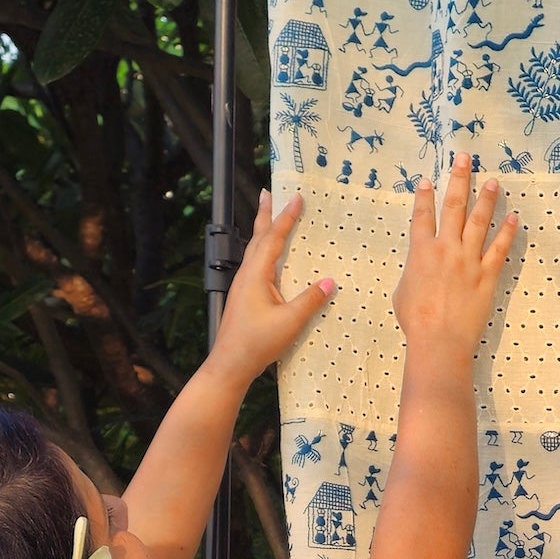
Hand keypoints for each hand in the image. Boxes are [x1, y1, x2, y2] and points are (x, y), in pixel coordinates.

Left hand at [206, 191, 335, 389]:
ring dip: (263, 230)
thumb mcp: (289, 322)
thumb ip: (309, 301)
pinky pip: (256, 264)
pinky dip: (264, 250)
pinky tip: (270, 258)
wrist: (229, 365)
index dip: (286, 218)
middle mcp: (246, 275)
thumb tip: (330, 282)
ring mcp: (243, 286)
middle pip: (257, 237)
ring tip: (270, 217)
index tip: (297, 198)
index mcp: (256, 275)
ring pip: (254, 250)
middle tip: (269, 193)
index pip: (272, 239)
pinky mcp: (244, 297)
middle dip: (265, 214)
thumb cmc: (256, 343)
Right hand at [395, 154, 515, 365]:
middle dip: (459, 180)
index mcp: (420, 251)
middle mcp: (445, 248)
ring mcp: (468, 260)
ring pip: (478, 221)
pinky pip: (499, 249)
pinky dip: (507, 232)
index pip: (421, 216)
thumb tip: (420, 267)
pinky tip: (514, 217)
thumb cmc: (416, 320)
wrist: (439, 339)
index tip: (426, 179)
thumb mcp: (403, 290)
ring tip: (493, 181)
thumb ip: (413, 271)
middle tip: (465, 159)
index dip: (423, 196)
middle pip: (453, 207)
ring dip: (486, 199)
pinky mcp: (487, 275)